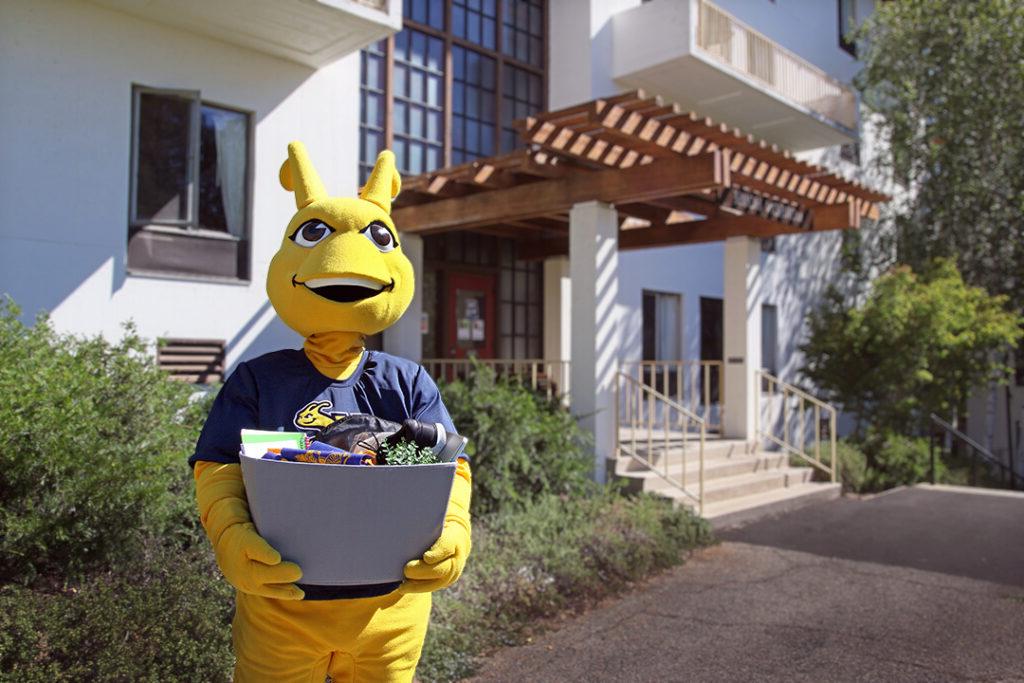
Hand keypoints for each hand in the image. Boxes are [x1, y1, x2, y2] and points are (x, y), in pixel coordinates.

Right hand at [194, 461, 303, 599]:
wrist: (223, 518)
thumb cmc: (244, 498)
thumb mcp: (249, 487)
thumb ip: (264, 474)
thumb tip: (288, 455)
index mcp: (232, 529)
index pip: (245, 543)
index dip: (259, 551)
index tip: (274, 556)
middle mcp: (232, 552)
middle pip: (253, 568)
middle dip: (276, 572)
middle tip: (297, 570)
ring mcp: (237, 567)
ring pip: (258, 582)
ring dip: (280, 586)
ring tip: (300, 585)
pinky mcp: (246, 578)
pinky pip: (262, 589)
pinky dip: (280, 592)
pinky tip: (298, 592)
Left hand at [402, 458, 471, 593]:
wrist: (450, 528)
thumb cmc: (437, 512)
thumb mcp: (436, 502)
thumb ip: (428, 492)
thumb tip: (423, 475)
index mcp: (455, 534)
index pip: (449, 545)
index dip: (439, 551)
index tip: (425, 555)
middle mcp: (457, 554)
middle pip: (443, 568)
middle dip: (424, 571)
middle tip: (405, 569)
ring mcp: (452, 568)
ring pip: (437, 580)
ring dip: (418, 583)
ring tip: (400, 582)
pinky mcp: (442, 578)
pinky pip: (430, 587)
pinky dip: (416, 587)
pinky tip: (399, 585)